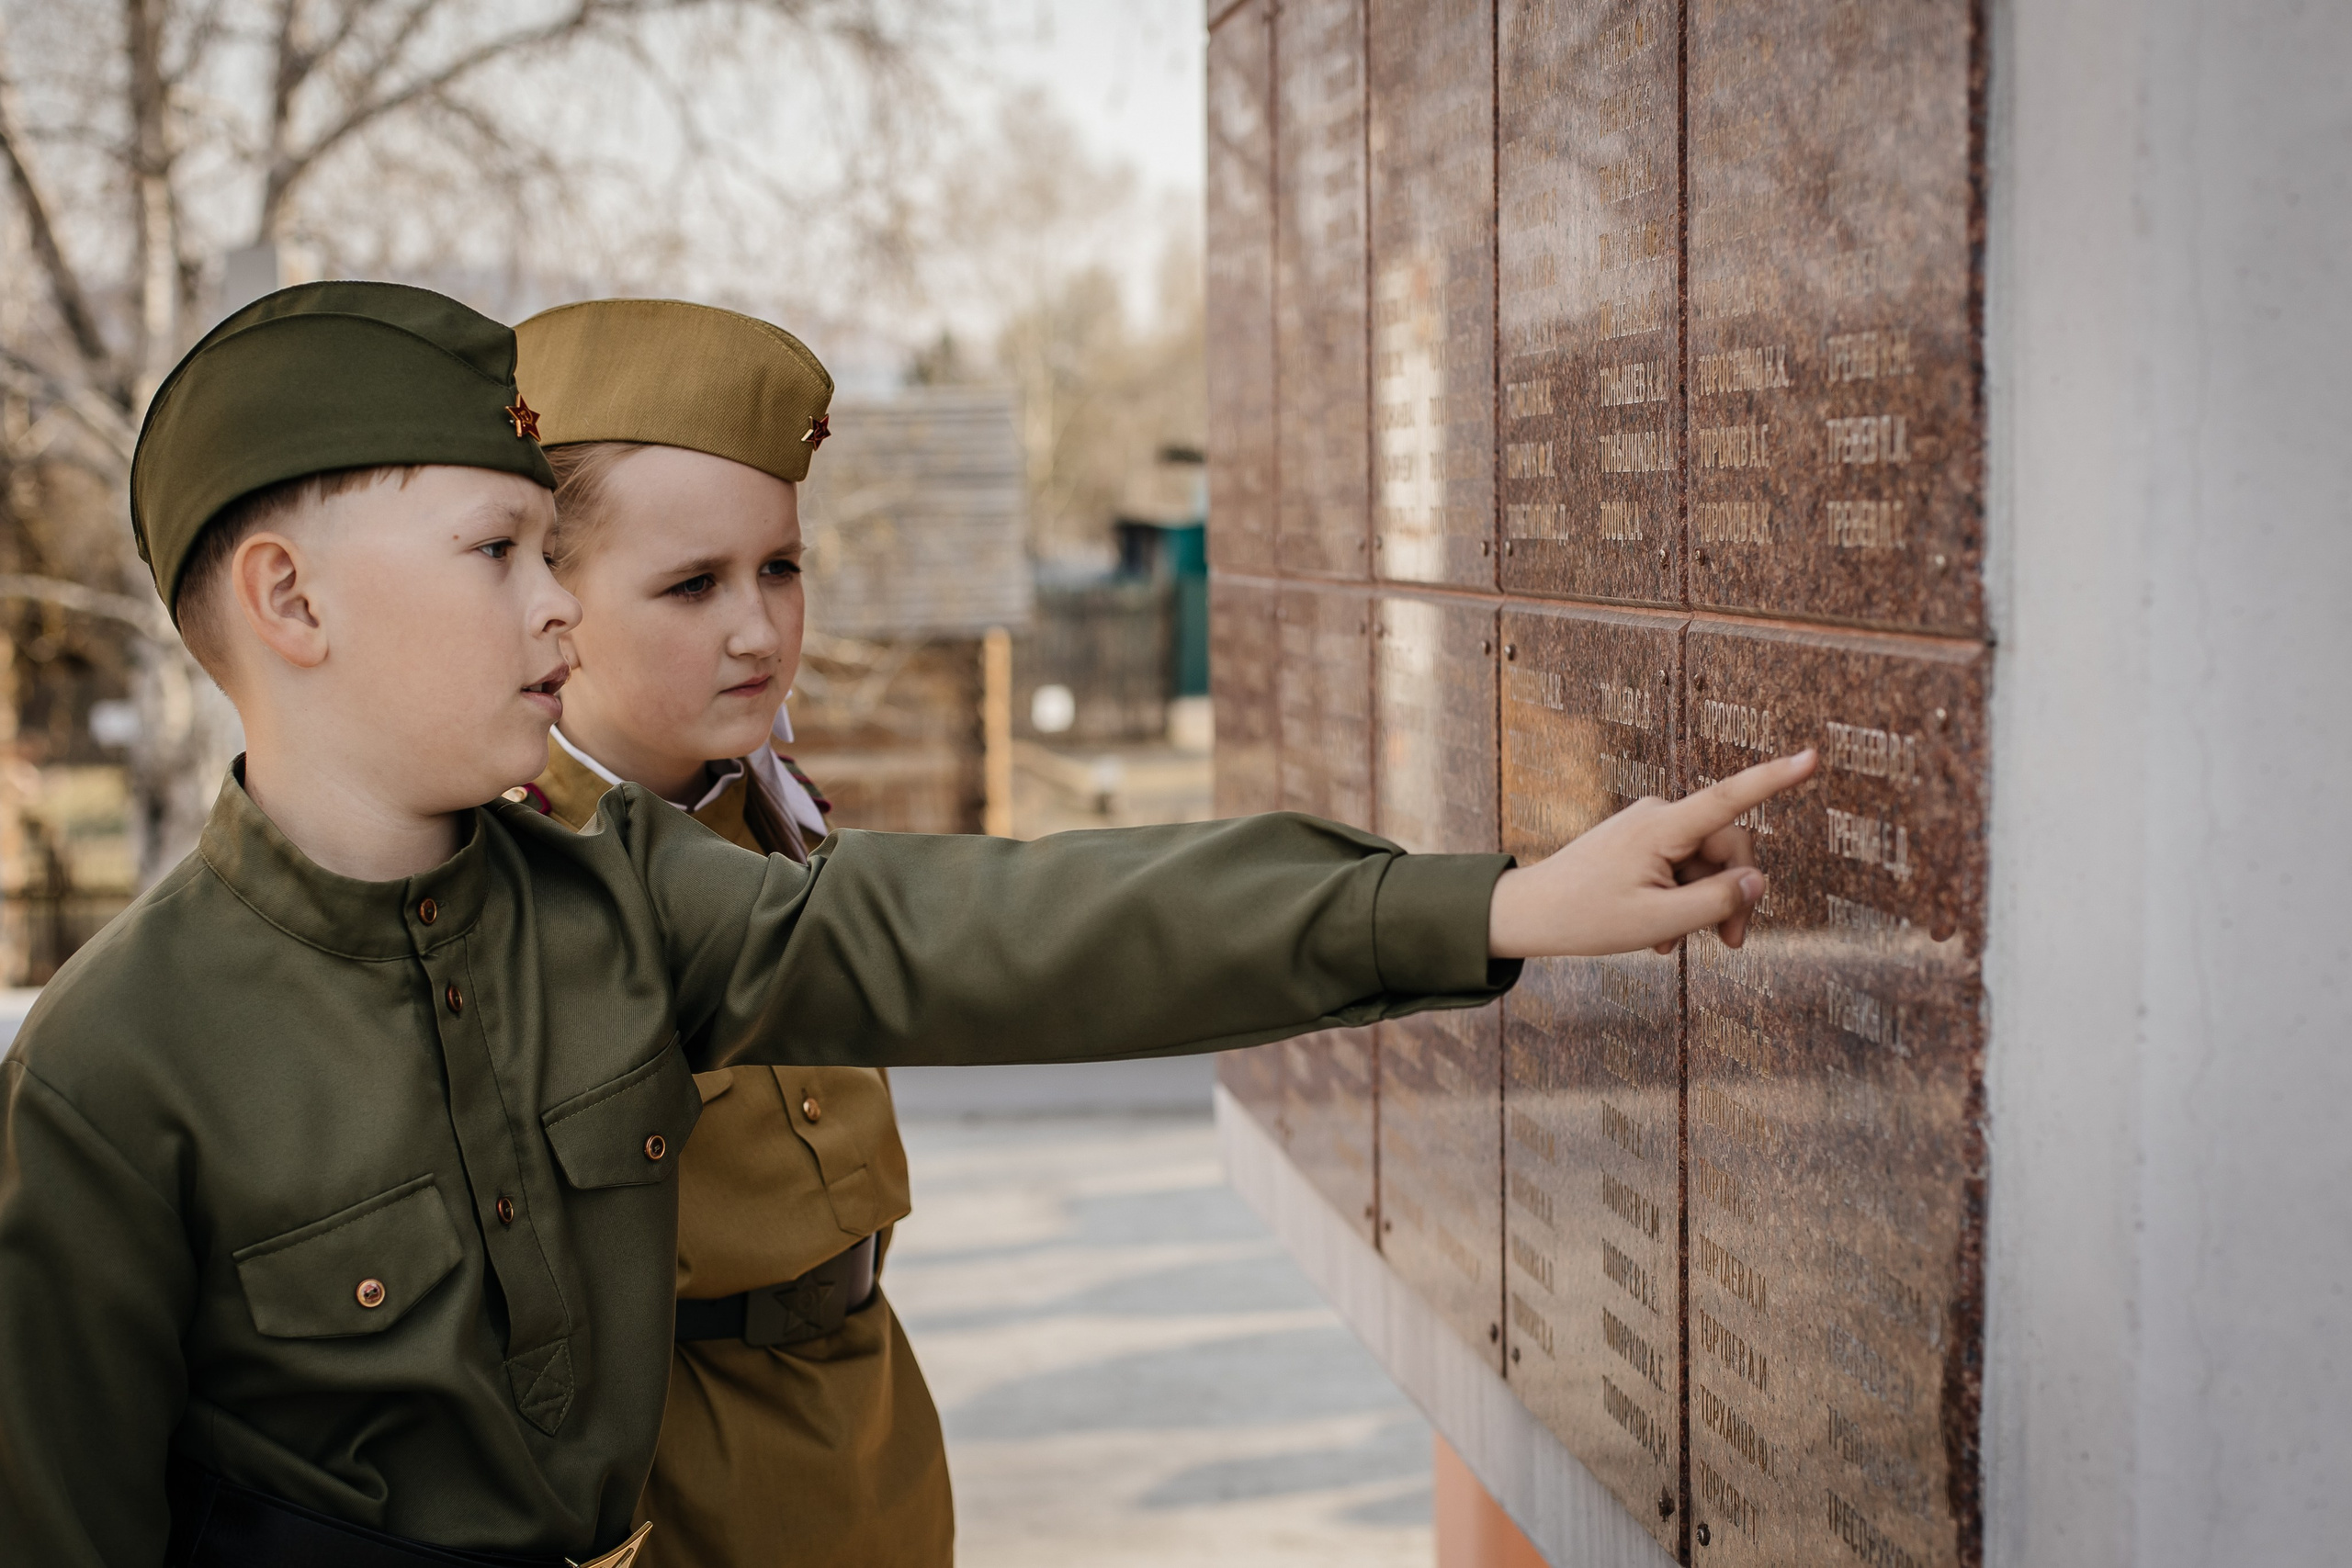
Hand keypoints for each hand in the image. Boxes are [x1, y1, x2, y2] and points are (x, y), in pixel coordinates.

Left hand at [1486, 751, 1817, 958]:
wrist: (1528, 913)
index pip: (1731, 798)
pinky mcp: (1640, 842)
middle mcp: (1659, 816)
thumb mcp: (1659, 921)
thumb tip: (1759, 881)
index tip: (1813, 757)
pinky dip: (1679, 899)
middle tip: (1731, 944)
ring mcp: (1648, 828)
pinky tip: (1659, 934)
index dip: (1776, 779)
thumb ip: (1716, 901)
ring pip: (1704, 864)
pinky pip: (1679, 868)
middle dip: (1734, 895)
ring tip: (1671, 945)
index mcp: (1662, 827)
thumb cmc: (1586, 917)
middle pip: (1727, 848)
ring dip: (1700, 904)